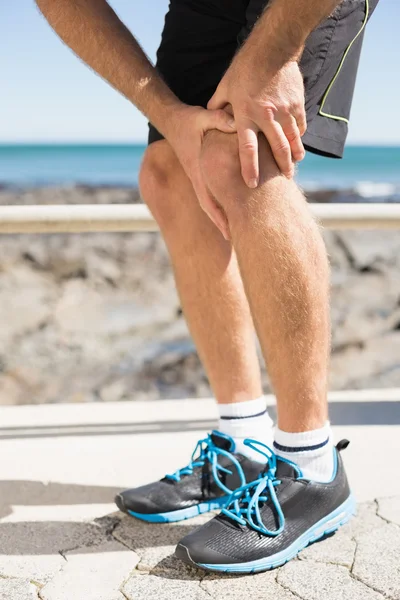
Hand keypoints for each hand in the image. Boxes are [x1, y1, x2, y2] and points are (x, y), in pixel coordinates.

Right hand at [166, 105, 234, 239]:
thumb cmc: (188, 120)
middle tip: (235, 240)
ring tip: (234, 230)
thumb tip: (238, 124)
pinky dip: (220, 203)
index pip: (208, 198)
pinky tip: (232, 208)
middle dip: (221, 223)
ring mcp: (198, 176)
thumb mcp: (203, 116)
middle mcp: (197, 176)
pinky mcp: (200, 172)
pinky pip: (210, 192)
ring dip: (220, 216)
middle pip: (208, 206)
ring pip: (209, 201)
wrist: (172, 120)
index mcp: (198, 170)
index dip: (219, 216)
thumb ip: (220, 119)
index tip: (229, 231)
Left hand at [208, 58, 306, 186]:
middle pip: (277, 149)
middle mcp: (267, 116)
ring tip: (294, 165)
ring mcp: (285, 110)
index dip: (250, 168)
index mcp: (246, 114)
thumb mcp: (226, 87)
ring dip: (295, 155)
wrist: (272, 48)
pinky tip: (298, 144)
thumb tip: (212, 119)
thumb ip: (219, 107)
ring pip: (293, 140)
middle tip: (285, 180)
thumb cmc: (244, 69)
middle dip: (282, 167)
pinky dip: (299, 136)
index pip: (247, 148)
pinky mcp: (297, 104)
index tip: (252, 184)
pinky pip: (300, 126)